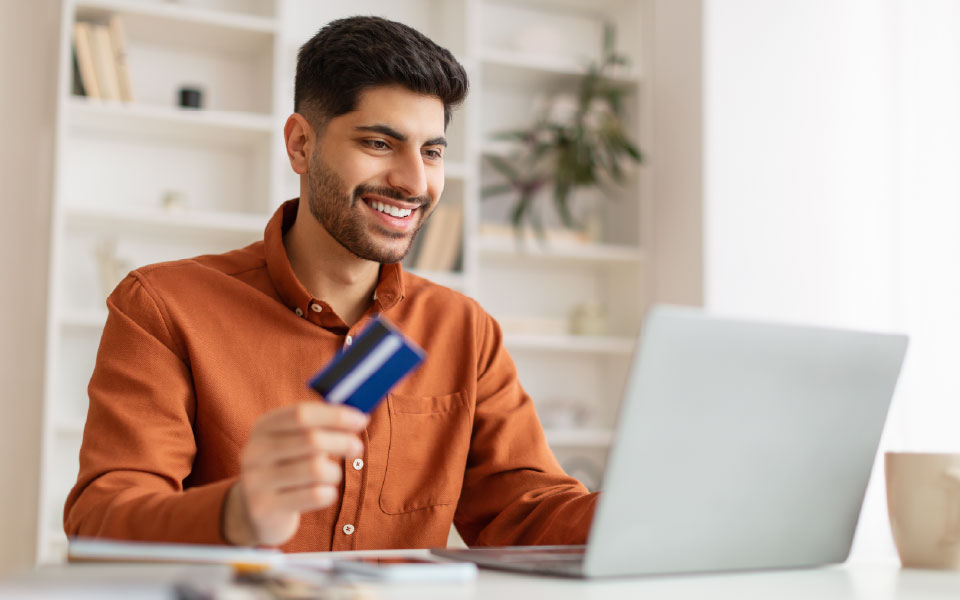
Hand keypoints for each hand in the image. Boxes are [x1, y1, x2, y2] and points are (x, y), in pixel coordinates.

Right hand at [222, 402, 368, 545]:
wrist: (257, 511)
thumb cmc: (288, 467)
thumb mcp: (295, 442)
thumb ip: (321, 426)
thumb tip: (360, 417)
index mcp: (263, 427)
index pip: (301, 413)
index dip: (335, 416)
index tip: (362, 420)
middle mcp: (255, 451)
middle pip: (311, 439)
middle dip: (343, 441)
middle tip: (357, 447)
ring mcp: (256, 481)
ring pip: (316, 469)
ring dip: (335, 472)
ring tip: (333, 475)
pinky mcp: (264, 508)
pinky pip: (314, 495)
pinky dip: (329, 493)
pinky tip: (324, 493)